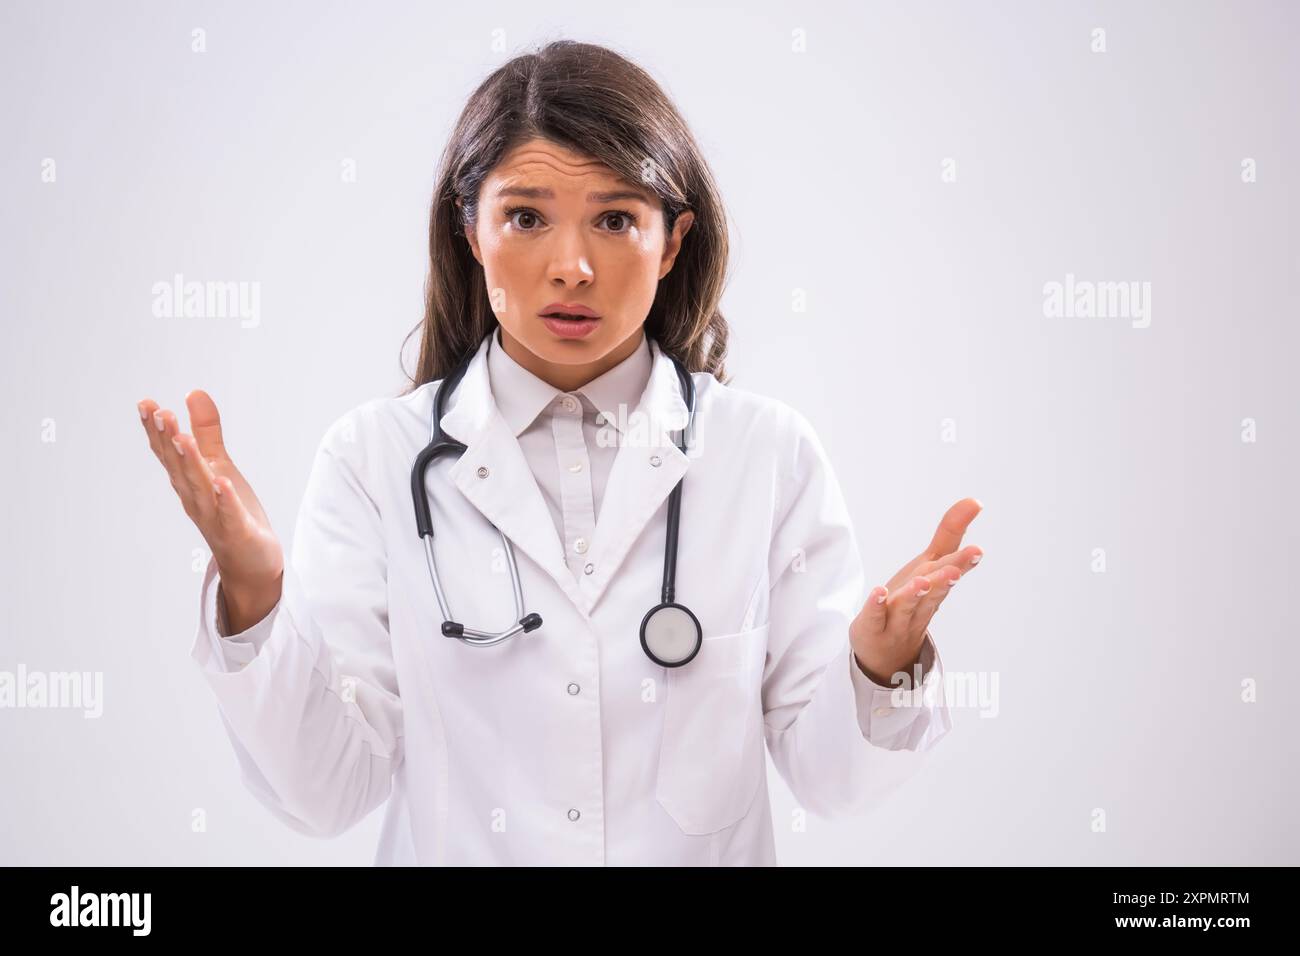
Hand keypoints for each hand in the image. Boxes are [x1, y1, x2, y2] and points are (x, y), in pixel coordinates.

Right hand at [136, 390, 284, 629]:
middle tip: (158, 413)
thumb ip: (206, 432)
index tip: (146, 404)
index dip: (157, 430)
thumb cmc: (232, 511)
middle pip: (179, 467)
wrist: (250, 562)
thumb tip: (194, 393)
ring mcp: (214, 517)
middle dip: (168, 441)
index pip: (169, 453)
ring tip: (182, 439)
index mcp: (189, 482)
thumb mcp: (220, 465)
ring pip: (200, 488)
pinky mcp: (237, 532)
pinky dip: (225, 500)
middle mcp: (195, 498)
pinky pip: (229, 514)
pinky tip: (222, 483)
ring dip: (190, 464)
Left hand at [849, 497, 983, 685]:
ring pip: (908, 606)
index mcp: (935, 588)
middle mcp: (920, 605)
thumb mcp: (929, 565)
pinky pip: (874, 617)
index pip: (949, 573)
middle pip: (934, 591)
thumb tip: (975, 500)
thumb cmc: (912, 601)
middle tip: (958, 568)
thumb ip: (950, 533)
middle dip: (946, 578)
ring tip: (923, 581)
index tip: (977, 551)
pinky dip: (876, 605)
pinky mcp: (871, 627)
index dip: (962, 563)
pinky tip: (878, 591)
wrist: (887, 653)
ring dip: (916, 593)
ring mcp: (896, 619)